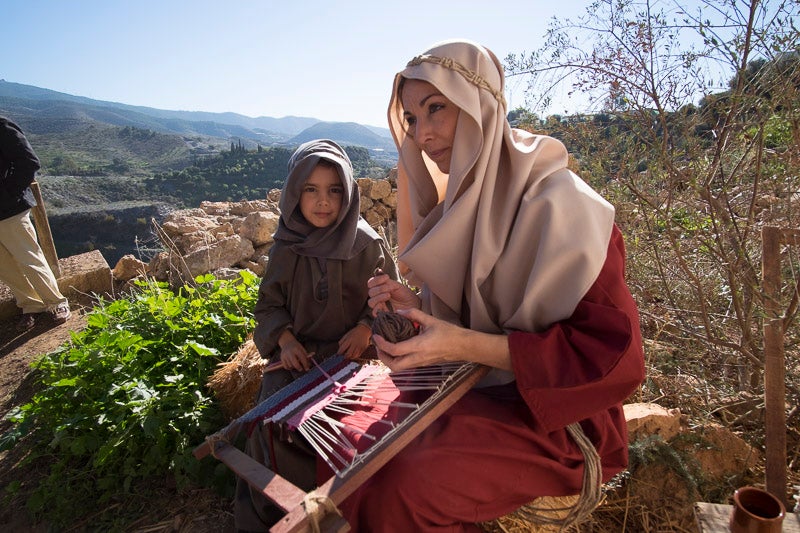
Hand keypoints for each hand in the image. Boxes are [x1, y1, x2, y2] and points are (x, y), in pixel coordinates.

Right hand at [279, 334, 311, 371]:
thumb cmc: (296, 347)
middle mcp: (290, 352)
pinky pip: (285, 366)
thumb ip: (305, 356)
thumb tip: (308, 365)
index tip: (307, 369)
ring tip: (296, 365)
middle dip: (299, 367)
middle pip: (295, 363)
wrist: (287, 342)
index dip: (305, 364)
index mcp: (297, 349)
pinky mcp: (282, 358)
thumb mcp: (302, 349)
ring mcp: (285, 355)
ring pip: (290, 365)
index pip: (302, 358)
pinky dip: (289, 368)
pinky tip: (291, 366)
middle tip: (301, 369)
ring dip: (294, 367)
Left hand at [338, 323, 371, 359]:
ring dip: (350, 357)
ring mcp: (359, 346)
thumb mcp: (346, 335)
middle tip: (344, 355)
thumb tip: (339, 348)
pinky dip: (355, 356)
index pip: (342, 349)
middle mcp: (354, 344)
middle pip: (348, 354)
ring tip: (349, 355)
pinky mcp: (363, 348)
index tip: (339, 353)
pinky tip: (353, 354)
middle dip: (345, 356)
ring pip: (353, 356)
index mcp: (349, 340)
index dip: (339, 353)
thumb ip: (341, 342)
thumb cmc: (353, 333)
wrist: (364, 330)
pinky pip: (358, 355)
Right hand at [367, 271, 419, 313]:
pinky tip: (383, 304)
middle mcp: (378, 297)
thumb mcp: (397, 286)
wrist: (414, 305)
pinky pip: (374, 313)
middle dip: (379, 288)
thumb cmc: (406, 295)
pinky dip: (377, 308)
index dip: (376, 280)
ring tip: (388, 295)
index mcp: (380, 289)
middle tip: (389, 288)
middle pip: (370, 292)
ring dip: (378, 297)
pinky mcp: (382, 314)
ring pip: (371, 302)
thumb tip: (378, 271)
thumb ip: (387, 281)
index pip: (371, 284)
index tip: (387, 277)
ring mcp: (380, 306)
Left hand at [372, 308, 512, 372]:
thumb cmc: (449, 333)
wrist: (464, 346)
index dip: (382, 345)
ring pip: (399, 368)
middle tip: (378, 345)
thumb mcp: (431, 320)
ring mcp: (420, 363)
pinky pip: (406, 365)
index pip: (394, 350)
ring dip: (389, 360)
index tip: (376, 336)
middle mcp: (418, 358)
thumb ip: (413, 314)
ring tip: (385, 347)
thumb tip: (398, 311)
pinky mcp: (423, 364)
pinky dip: (397, 359)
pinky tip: (397, 348)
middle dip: (382, 357)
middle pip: (393, 366)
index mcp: (419, 346)